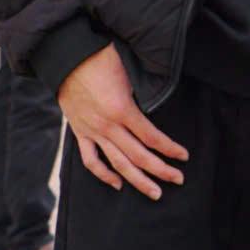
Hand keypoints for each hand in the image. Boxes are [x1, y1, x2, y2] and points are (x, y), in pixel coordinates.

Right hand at [57, 44, 187, 199]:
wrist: (66, 57)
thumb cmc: (101, 59)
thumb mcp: (129, 73)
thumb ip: (144, 93)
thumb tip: (161, 102)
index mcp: (122, 110)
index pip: (152, 137)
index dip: (170, 149)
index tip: (184, 156)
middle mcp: (107, 126)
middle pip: (138, 156)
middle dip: (161, 170)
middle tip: (178, 179)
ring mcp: (92, 131)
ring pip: (117, 163)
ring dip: (137, 180)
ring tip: (155, 192)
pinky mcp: (79, 132)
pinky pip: (90, 160)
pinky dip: (103, 174)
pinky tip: (117, 184)